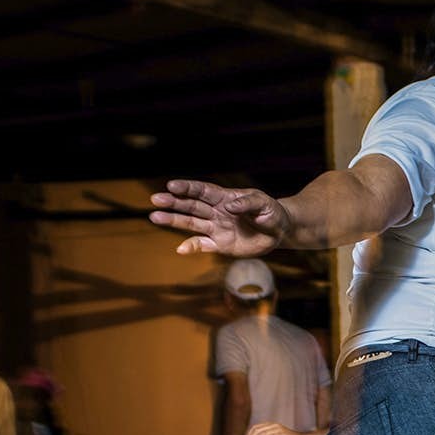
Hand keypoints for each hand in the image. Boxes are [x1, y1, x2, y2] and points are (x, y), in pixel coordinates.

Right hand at [150, 180, 291, 255]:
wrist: (279, 231)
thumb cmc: (270, 212)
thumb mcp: (264, 204)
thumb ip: (247, 203)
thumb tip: (229, 206)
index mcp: (224, 198)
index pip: (202, 191)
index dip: (187, 188)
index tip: (172, 185)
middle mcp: (216, 212)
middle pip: (191, 206)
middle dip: (174, 202)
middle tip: (156, 199)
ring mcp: (216, 228)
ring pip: (191, 223)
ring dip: (173, 220)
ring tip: (155, 217)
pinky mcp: (220, 244)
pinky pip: (203, 245)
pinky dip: (192, 247)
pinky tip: (180, 249)